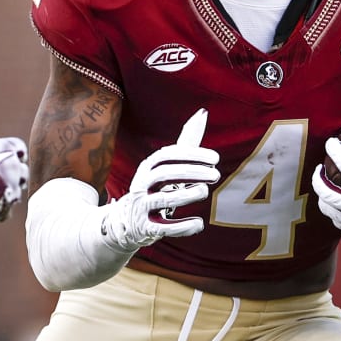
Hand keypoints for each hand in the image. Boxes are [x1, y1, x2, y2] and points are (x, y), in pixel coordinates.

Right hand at [0, 103, 29, 220]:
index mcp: (7, 150)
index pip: (19, 147)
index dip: (13, 151)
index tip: (4, 154)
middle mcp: (15, 170)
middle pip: (23, 171)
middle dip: (13, 174)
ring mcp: (12, 191)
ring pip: (16, 192)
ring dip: (7, 192)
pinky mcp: (4, 209)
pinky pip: (6, 212)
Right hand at [100, 108, 220, 251]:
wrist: (125, 222)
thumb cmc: (155, 188)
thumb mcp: (167, 164)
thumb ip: (185, 142)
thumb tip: (203, 113)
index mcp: (148, 167)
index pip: (168, 155)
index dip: (192, 155)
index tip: (215, 159)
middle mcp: (142, 184)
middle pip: (165, 174)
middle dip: (192, 173)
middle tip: (216, 175)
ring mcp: (142, 207)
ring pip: (163, 199)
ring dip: (186, 195)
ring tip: (204, 191)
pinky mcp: (145, 228)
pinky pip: (163, 227)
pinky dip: (182, 226)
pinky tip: (199, 224)